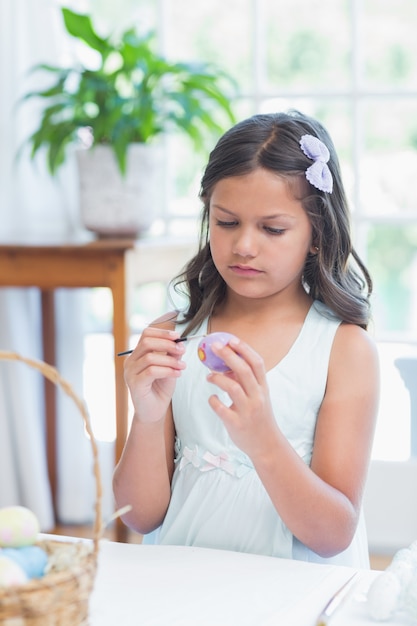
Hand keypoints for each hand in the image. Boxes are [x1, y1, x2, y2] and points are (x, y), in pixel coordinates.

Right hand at [124, 327, 185, 422]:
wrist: (153, 412)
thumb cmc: (160, 389)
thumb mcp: (168, 367)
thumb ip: (171, 355)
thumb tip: (179, 342)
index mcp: (137, 355)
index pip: (146, 334)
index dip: (162, 333)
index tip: (177, 336)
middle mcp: (131, 362)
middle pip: (147, 342)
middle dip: (167, 344)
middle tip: (182, 350)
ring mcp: (130, 373)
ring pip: (150, 357)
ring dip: (170, 360)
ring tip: (182, 366)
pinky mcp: (134, 384)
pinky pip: (152, 371)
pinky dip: (167, 370)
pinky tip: (177, 374)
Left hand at [206, 338, 278, 457]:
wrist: (267, 445)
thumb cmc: (259, 417)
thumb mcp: (258, 397)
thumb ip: (245, 381)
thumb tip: (227, 365)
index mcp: (263, 388)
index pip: (257, 363)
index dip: (244, 349)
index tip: (231, 339)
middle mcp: (257, 397)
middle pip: (243, 371)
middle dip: (228, 356)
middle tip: (214, 347)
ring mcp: (248, 411)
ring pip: (232, 387)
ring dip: (217, 378)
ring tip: (209, 376)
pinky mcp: (236, 424)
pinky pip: (221, 408)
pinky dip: (213, 400)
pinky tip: (212, 398)